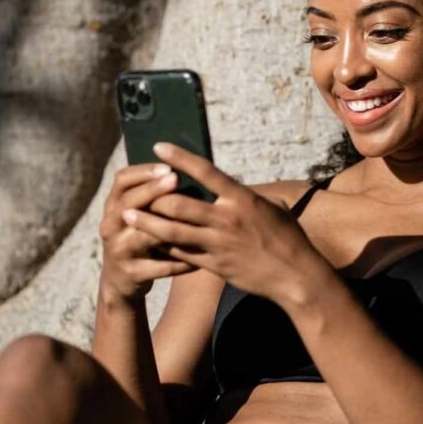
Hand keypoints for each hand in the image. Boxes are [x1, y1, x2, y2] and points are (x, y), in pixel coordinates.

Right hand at [98, 162, 199, 301]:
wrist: (120, 281)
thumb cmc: (138, 238)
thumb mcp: (139, 215)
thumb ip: (154, 196)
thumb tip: (189, 169)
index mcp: (114, 206)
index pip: (122, 180)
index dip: (143, 171)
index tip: (167, 166)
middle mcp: (111, 226)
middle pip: (128, 203)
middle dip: (152, 189)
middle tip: (175, 179)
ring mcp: (119, 251)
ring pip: (143, 235)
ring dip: (169, 225)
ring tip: (193, 218)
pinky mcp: (131, 274)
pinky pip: (161, 267)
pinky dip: (182, 261)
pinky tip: (202, 257)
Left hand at [121, 143, 327, 302]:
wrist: (296, 276)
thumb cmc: (289, 239)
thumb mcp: (273, 209)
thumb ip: (249, 197)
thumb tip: (235, 187)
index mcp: (241, 199)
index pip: (205, 172)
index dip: (180, 158)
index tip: (159, 147)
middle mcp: (227, 218)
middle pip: (178, 203)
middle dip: (154, 196)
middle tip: (139, 191)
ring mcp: (218, 243)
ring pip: (172, 230)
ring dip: (147, 222)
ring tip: (126, 216)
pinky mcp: (214, 265)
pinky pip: (181, 254)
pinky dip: (163, 247)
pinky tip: (149, 242)